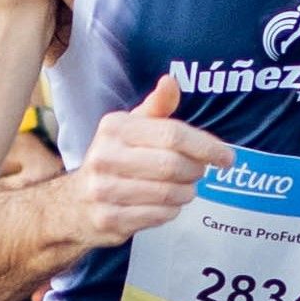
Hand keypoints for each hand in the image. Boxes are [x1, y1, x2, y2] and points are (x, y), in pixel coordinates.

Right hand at [62, 68, 223, 249]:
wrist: (74, 203)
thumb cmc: (114, 158)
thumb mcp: (131, 127)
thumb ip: (157, 107)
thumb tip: (171, 81)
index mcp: (114, 128)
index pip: (172, 135)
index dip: (206, 146)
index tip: (226, 157)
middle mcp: (104, 157)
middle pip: (172, 165)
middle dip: (195, 171)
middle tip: (199, 172)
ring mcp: (104, 191)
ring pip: (169, 194)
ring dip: (186, 192)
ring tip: (183, 188)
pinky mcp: (109, 219)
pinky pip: (158, 216)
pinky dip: (172, 210)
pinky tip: (166, 204)